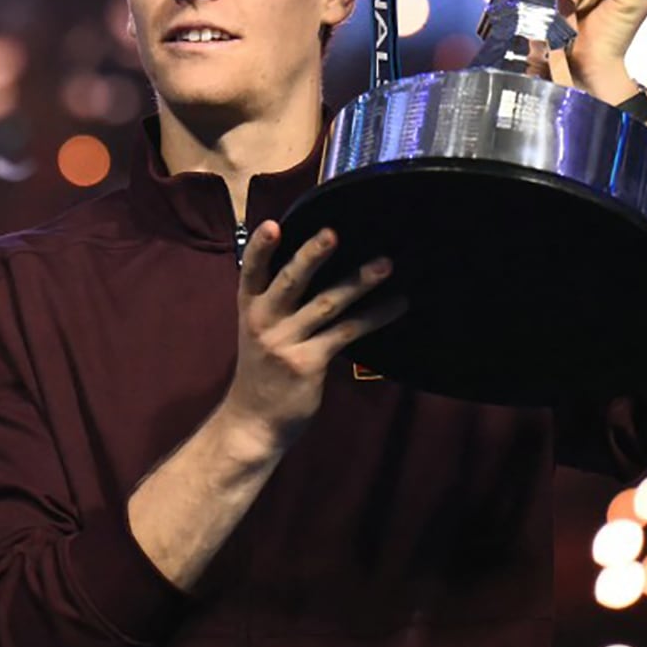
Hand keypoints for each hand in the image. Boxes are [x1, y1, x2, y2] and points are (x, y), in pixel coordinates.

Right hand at [222, 223, 408, 453]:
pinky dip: (374, 316)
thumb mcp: (258, 330)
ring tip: (385, 264)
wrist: (254, 422)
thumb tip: (315, 264)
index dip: (261, 247)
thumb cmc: (262, 371)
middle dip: (311, 255)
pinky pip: (347, 332)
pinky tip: (396, 305)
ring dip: (358, 282)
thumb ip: (278, 301)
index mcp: (251, 308)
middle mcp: (265, 321)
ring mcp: (286, 343)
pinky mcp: (308, 363)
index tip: (273, 225)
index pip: (251, 271)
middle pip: (290, 281)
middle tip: (333, 233)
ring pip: (326, 304)